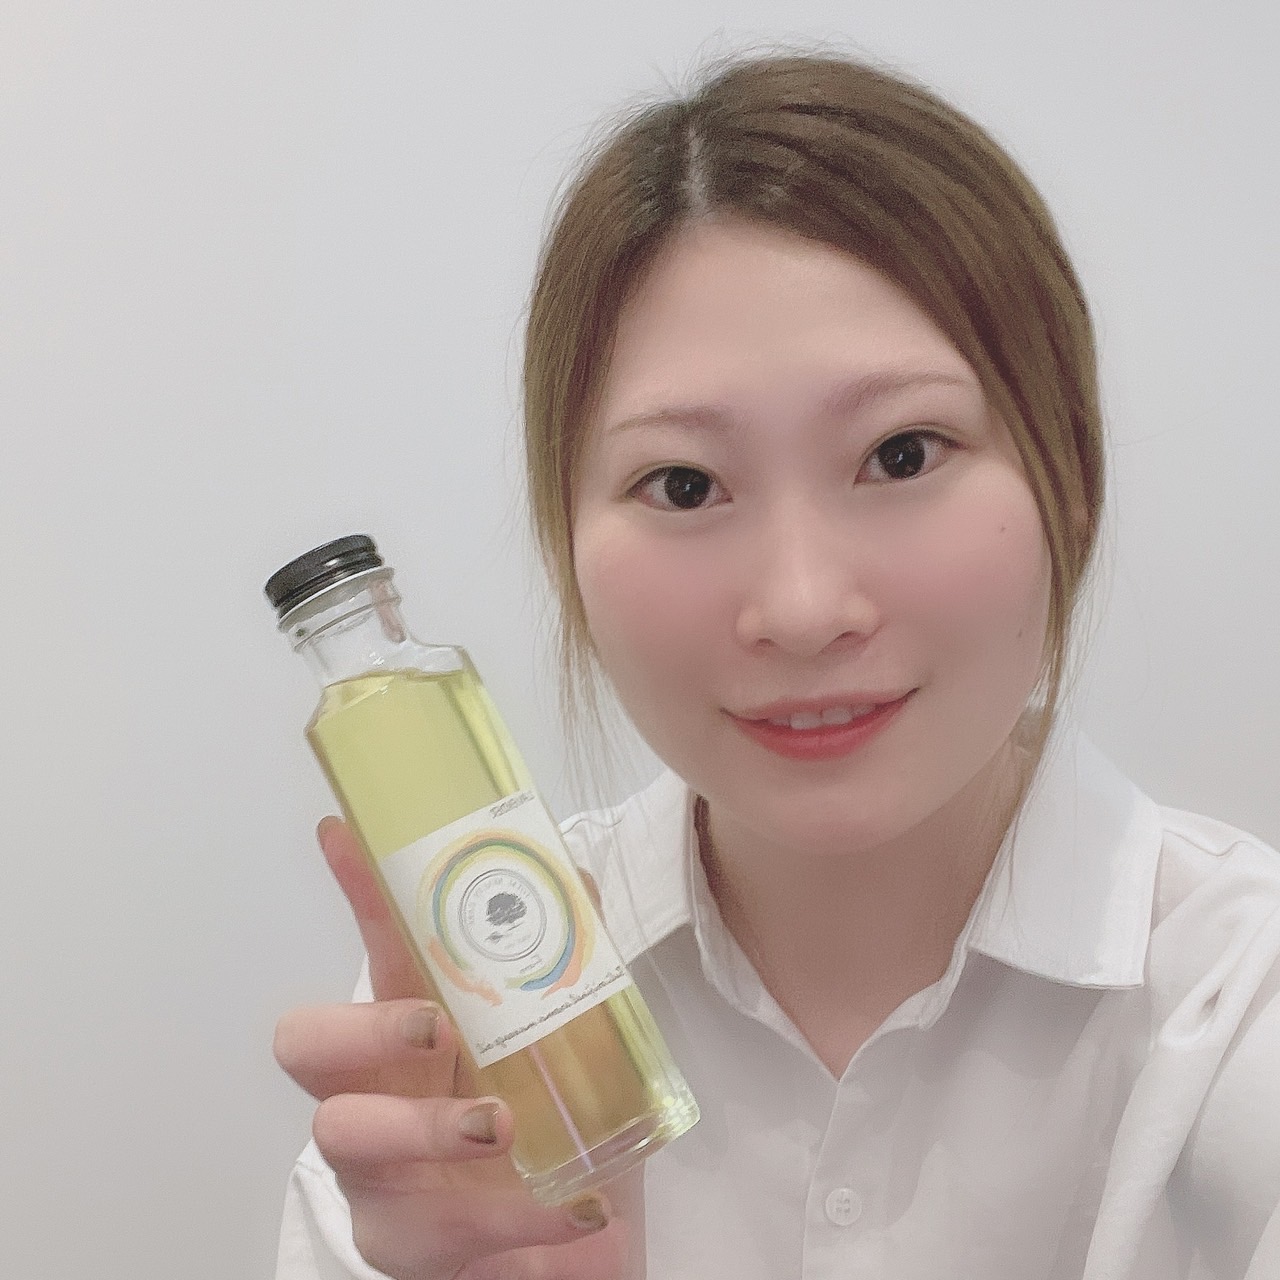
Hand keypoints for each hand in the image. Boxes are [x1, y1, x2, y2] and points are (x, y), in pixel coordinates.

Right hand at [274, 817, 644, 1279]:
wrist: (570, 1250)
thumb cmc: (553, 1133)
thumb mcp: (575, 1044)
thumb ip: (570, 965)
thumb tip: (575, 878)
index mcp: (416, 1031)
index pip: (380, 952)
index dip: (359, 894)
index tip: (344, 833)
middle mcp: (377, 1091)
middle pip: (311, 1043)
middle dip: (363, 1024)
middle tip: (437, 1025)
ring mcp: (380, 1173)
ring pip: (346, 1136)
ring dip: (425, 1124)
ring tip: (503, 1125)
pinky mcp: (407, 1245)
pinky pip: (440, 1231)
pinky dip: (519, 1216)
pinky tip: (580, 1208)